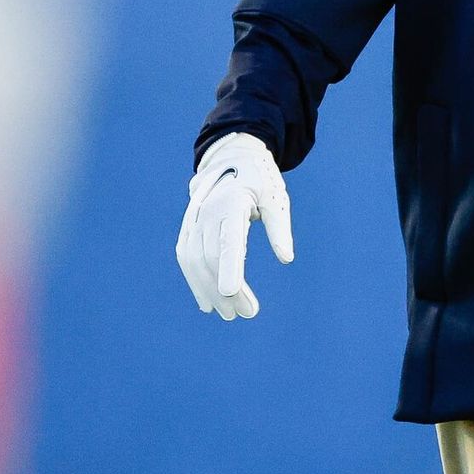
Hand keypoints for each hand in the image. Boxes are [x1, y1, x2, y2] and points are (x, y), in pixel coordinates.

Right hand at [176, 133, 294, 319]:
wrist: (231, 159)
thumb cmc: (260, 180)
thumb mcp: (276, 198)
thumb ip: (279, 228)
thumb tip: (286, 259)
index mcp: (231, 204)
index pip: (228, 242)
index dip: (229, 268)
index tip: (232, 293)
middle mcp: (206, 213)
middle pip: (211, 259)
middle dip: (226, 290)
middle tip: (247, 313)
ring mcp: (193, 221)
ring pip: (195, 263)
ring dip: (210, 291)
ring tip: (230, 314)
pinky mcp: (188, 228)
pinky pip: (187, 258)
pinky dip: (195, 281)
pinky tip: (207, 303)